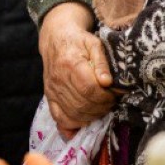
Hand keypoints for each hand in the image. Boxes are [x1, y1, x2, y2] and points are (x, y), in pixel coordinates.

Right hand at [39, 2, 116, 131]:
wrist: (56, 38)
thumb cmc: (79, 41)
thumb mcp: (94, 44)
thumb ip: (102, 63)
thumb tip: (108, 82)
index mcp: (71, 63)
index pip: (89, 89)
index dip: (105, 97)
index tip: (114, 94)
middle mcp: (59, 79)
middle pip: (82, 104)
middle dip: (101, 108)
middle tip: (110, 102)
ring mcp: (52, 90)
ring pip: (73, 113)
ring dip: (92, 116)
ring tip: (101, 108)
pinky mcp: (49, 97)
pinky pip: (59, 117)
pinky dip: (72, 125)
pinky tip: (84, 122)